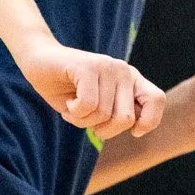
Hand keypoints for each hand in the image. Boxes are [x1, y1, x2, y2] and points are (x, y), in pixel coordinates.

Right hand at [13, 33, 165, 139]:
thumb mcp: (98, 107)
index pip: (157, 99)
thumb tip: (136, 126)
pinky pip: (87, 106)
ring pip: (103, 115)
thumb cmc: (67, 89)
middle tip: (86, 118)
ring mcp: (107, 66)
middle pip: (125, 119)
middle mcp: (123, 70)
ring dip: (82, 120)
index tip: (134, 132)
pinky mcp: (88, 67)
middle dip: (102, 129)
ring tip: (74, 105)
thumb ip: (118, 114)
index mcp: (130, 79)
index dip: (148, 121)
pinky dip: (73, 112)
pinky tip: (68, 101)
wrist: (37, 62)